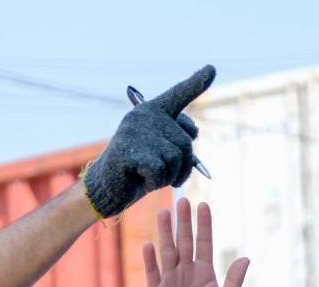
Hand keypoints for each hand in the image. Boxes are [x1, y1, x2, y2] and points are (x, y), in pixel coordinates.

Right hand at [83, 66, 214, 218]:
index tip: (212, 69)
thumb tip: (194, 131)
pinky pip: (160, 172)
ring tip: (149, 176)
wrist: (106, 185)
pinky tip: (141, 180)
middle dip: (182, 167)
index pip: (178, 95)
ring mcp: (136, 131)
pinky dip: (154, 183)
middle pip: (186, 143)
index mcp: (153, 111)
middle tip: (165, 175)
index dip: (196, 83)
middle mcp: (145, 115)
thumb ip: (177, 138)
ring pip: (175, 160)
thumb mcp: (160, 151)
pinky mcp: (129, 151)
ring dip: (168, 177)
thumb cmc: (138, 169)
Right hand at [143, 198, 249, 286]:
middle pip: (185, 242)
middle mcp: (186, 272)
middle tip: (181, 200)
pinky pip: (153, 272)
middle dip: (183, 222)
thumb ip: (233, 282)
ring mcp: (170, 281)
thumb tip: (245, 258)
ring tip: (163, 212)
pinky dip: (150, 259)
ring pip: (167, 251)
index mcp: (205, 274)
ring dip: (165, 233)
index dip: (204, 225)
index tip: (203, 206)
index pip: (204, 244)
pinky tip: (149, 245)